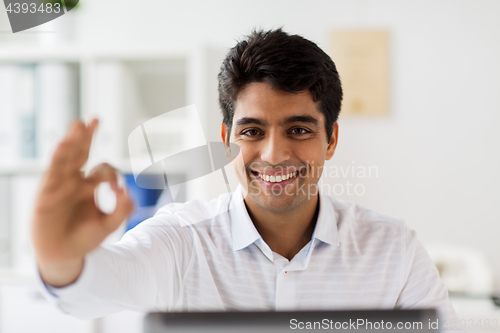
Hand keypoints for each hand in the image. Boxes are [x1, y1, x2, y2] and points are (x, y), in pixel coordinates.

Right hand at [32, 119, 133, 286]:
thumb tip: (126, 190)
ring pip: (66, 158)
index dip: (113, 175)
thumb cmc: (84, 238)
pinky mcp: (46, 194)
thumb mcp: (110, 224)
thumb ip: (123, 208)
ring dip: (72, 141)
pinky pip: (52, 172)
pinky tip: (62, 145)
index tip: (116, 189)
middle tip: (94, 119)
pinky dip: (57, 158)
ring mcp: (59, 186)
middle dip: (87, 136)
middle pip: (81, 153)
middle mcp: (73, 181)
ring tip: (79, 124)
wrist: (64, 257)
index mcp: (88, 186)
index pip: (104, 168)